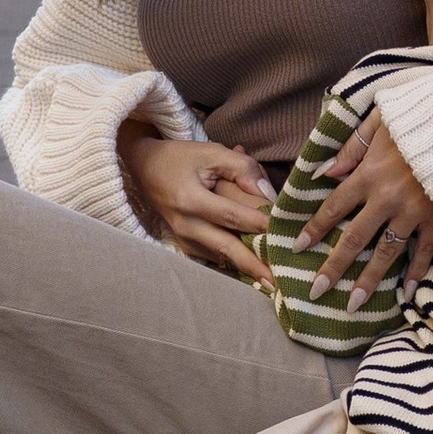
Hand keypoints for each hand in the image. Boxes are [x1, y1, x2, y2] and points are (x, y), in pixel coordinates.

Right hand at [118, 128, 277, 290]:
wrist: (145, 168)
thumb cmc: (181, 158)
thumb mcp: (211, 152)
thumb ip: (242, 168)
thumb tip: (268, 194)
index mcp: (191, 201)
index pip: (233, 216)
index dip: (261, 227)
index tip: (287, 237)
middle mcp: (186, 226)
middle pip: (228, 248)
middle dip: (255, 266)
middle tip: (280, 281)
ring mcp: (184, 240)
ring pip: (223, 257)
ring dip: (249, 267)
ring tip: (276, 279)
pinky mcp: (187, 246)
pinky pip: (216, 257)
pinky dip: (237, 262)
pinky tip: (258, 269)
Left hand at [295, 111, 432, 307]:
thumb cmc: (420, 118)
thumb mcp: (381, 121)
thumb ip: (352, 147)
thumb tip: (324, 172)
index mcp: (369, 174)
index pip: (334, 207)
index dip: (315, 228)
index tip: (297, 247)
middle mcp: (387, 198)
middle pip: (354, 238)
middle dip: (334, 267)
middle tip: (316, 290)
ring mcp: (414, 212)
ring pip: (386, 253)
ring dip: (368, 281)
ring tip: (353, 305)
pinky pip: (424, 252)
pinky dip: (415, 273)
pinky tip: (405, 293)